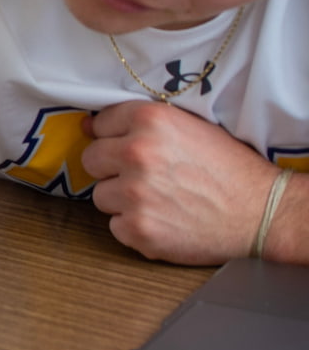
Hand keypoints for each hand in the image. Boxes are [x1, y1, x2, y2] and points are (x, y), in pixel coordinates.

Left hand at [82, 101, 274, 263]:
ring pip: (100, 195)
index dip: (114, 138)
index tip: (129, 147)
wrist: (260, 211)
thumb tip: (88, 125)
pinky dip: (133, 226)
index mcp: (151, 120)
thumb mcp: (190, 127)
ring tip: (159, 200)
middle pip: (91, 160)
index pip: (100, 124)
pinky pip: (115, 226)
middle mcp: (137, 153)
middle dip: (112, 168)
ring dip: (122, 200)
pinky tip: (162, 220)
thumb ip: (142, 123)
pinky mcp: (137, 228)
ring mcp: (134, 194)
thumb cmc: (228, 168)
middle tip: (144, 176)